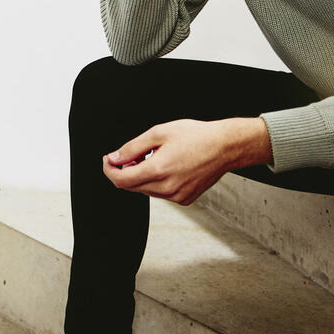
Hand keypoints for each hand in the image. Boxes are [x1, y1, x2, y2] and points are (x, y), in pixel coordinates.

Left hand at [101, 118, 270, 205]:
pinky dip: (156, 182)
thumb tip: (114, 158)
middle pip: (131, 187)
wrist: (224, 147)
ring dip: (140, 176)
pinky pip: (161, 193)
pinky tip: (165, 166)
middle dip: (124, 171)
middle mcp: (167, 188)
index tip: (108, 160)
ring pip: (146, 191)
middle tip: (130, 154)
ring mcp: (177, 196)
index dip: (109, 170)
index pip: (121, 180)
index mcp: (158, 170)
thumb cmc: (196, 136)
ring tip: (152, 157)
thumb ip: (132, 147)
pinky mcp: (185, 199)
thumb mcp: (158, 133)